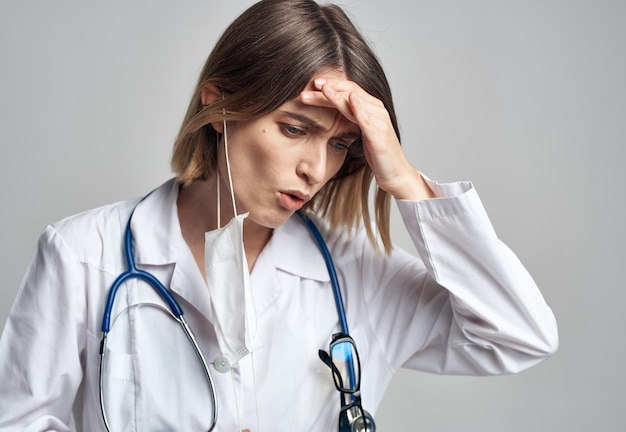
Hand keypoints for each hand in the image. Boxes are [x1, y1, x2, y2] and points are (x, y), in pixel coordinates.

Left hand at [301, 78, 433, 200]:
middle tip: (307, 89)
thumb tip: (332, 112)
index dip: (330, 86)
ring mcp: (379, 121)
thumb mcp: (362, 134)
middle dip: (327, 89)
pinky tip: (349, 100)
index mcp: (370, 108)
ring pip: (355, 102)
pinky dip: (358, 108)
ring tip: (322, 89)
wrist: (396, 174)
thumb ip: (351, 119)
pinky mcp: (380, 134)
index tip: (311, 86)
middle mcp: (376, 110)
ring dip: (337, 95)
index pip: (348, 90)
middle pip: (349, 92)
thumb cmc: (379, 155)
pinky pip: (367, 118)